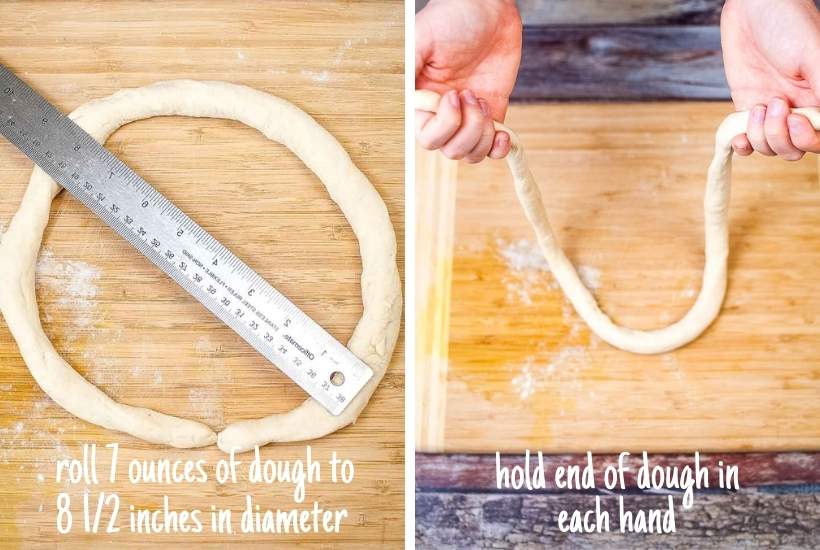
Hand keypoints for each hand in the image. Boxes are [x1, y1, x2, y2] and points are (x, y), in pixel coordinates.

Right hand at [415, 0, 521, 161]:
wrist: (489, 9)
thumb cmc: (452, 19)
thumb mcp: (421, 39)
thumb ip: (406, 69)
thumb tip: (400, 98)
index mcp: (423, 102)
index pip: (427, 138)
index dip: (444, 124)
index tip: (454, 94)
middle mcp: (443, 115)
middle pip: (450, 149)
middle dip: (467, 128)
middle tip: (472, 93)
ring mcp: (468, 118)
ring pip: (472, 153)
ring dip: (482, 133)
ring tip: (482, 100)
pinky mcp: (492, 116)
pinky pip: (493, 150)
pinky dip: (499, 148)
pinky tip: (502, 132)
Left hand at [721, 0, 819, 159]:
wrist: (752, 9)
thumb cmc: (788, 24)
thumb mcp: (812, 55)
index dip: (808, 138)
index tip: (795, 118)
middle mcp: (799, 109)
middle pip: (795, 149)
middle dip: (781, 136)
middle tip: (774, 102)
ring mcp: (772, 112)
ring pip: (770, 148)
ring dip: (760, 135)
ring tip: (759, 105)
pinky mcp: (748, 110)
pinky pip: (747, 142)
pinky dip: (743, 146)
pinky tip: (738, 138)